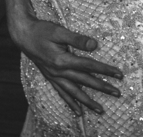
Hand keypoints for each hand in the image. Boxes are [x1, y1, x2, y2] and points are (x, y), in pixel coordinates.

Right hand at [8, 17, 124, 116]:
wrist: (23, 35)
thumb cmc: (41, 31)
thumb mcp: (59, 31)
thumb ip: (77, 39)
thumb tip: (95, 45)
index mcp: (62, 60)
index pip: (89, 66)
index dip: (105, 70)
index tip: (119, 74)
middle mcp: (58, 72)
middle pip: (84, 81)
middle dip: (102, 87)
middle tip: (117, 93)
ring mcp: (54, 76)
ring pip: (74, 92)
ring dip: (88, 102)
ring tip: (100, 110)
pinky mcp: (51, 77)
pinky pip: (62, 94)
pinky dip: (71, 103)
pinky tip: (78, 111)